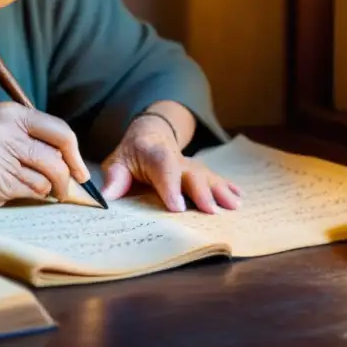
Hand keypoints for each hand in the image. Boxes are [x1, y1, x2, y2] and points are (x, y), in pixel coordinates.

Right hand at [0, 103, 89, 207]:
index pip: (60, 131)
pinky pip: (29, 192)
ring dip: (46, 190)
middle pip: (56, 158)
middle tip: (65, 191)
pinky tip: (12, 192)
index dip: (76, 155)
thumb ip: (30, 138)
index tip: (82, 172)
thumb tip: (72, 163)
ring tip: (33, 190)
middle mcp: (5, 129)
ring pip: (46, 179)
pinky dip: (28, 196)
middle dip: (67, 179)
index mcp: (10, 113)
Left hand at [100, 115, 241, 213]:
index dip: (171, 186)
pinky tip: (239, 197)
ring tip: (233, 206)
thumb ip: (115, 179)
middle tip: (210, 211)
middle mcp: (176, 158)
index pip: (163, 167)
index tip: (177, 207)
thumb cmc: (131, 155)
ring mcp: (190, 164)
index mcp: (153, 153)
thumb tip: (106, 198)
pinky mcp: (200, 171)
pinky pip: (215, 178)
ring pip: (206, 175)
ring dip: (220, 191)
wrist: (150, 135)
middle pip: (190, 172)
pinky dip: (228, 187)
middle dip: (201, 191)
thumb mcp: (117, 162)